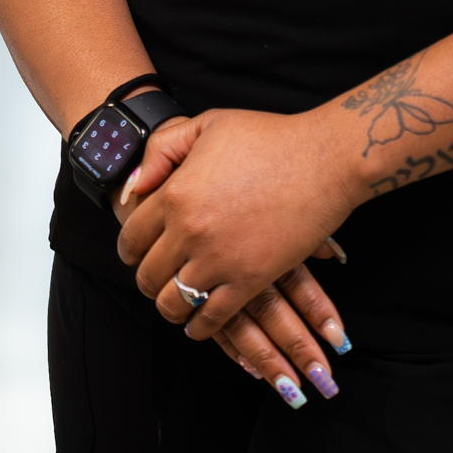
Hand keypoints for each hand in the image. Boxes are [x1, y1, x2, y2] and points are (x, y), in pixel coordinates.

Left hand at [115, 108, 358, 347]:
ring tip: (178, 300)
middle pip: (148, 276)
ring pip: (174, 304)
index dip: (129, 249)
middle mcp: (190, 231)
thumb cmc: (269, 138)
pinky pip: (212, 320)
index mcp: (176, 193)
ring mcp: (219, 260)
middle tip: (158, 277)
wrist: (323, 159)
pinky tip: (200, 322)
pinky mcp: (250, 281)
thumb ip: (163, 150)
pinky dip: (200, 327)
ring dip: (171, 306)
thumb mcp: (208, 125)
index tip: (136, 252)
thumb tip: (135, 186)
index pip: (132, 237)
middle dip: (148, 280)